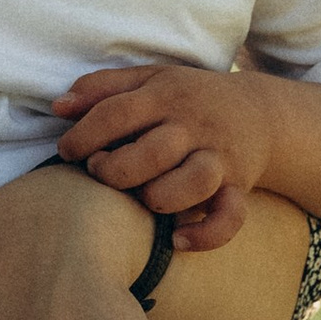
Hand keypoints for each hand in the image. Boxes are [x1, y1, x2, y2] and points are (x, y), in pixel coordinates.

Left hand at [53, 61, 267, 246]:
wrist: (262, 113)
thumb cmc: (190, 99)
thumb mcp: (150, 79)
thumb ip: (102, 88)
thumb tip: (58, 105)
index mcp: (166, 96)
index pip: (117, 112)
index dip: (84, 135)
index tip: (68, 151)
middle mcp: (193, 126)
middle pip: (153, 151)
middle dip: (117, 169)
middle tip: (100, 172)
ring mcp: (219, 157)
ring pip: (194, 181)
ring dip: (160, 197)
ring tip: (143, 199)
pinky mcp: (239, 187)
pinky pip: (230, 217)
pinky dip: (205, 233)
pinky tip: (177, 239)